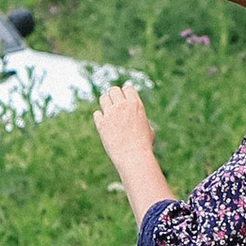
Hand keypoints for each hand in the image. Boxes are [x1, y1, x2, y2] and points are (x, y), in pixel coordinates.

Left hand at [94, 81, 165, 206]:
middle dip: (114, 97)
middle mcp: (122, 106)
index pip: (127, 88)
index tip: (125, 101)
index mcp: (136, 105)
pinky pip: (97, 113)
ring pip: (103, 98)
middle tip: (116, 107)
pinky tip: (105, 124)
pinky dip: (100, 118)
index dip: (126, 94)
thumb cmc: (144, 145)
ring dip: (106, 104)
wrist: (134, 157)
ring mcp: (110, 114)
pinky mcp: (101, 123)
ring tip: (109, 113)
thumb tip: (137, 119)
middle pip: (113, 90)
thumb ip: (140, 119)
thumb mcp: (148, 128)